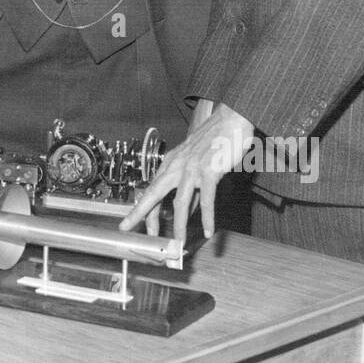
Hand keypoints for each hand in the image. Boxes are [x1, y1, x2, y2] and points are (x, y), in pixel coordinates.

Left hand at [119, 99, 254, 243]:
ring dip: (178, 225)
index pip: (151, 190)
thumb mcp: (195, 163)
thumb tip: (188, 210)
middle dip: (141, 215)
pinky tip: (209, 231)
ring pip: (179, 202)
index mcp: (170, 163)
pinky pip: (207, 199)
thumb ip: (190, 187)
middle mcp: (176, 165)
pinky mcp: (209, 170)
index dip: (142, 209)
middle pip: (153, 194)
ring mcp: (192, 168)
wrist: (231, 120)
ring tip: (178, 243)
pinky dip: (207, 217)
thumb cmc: (214, 141)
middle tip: (132, 231)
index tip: (133, 225)